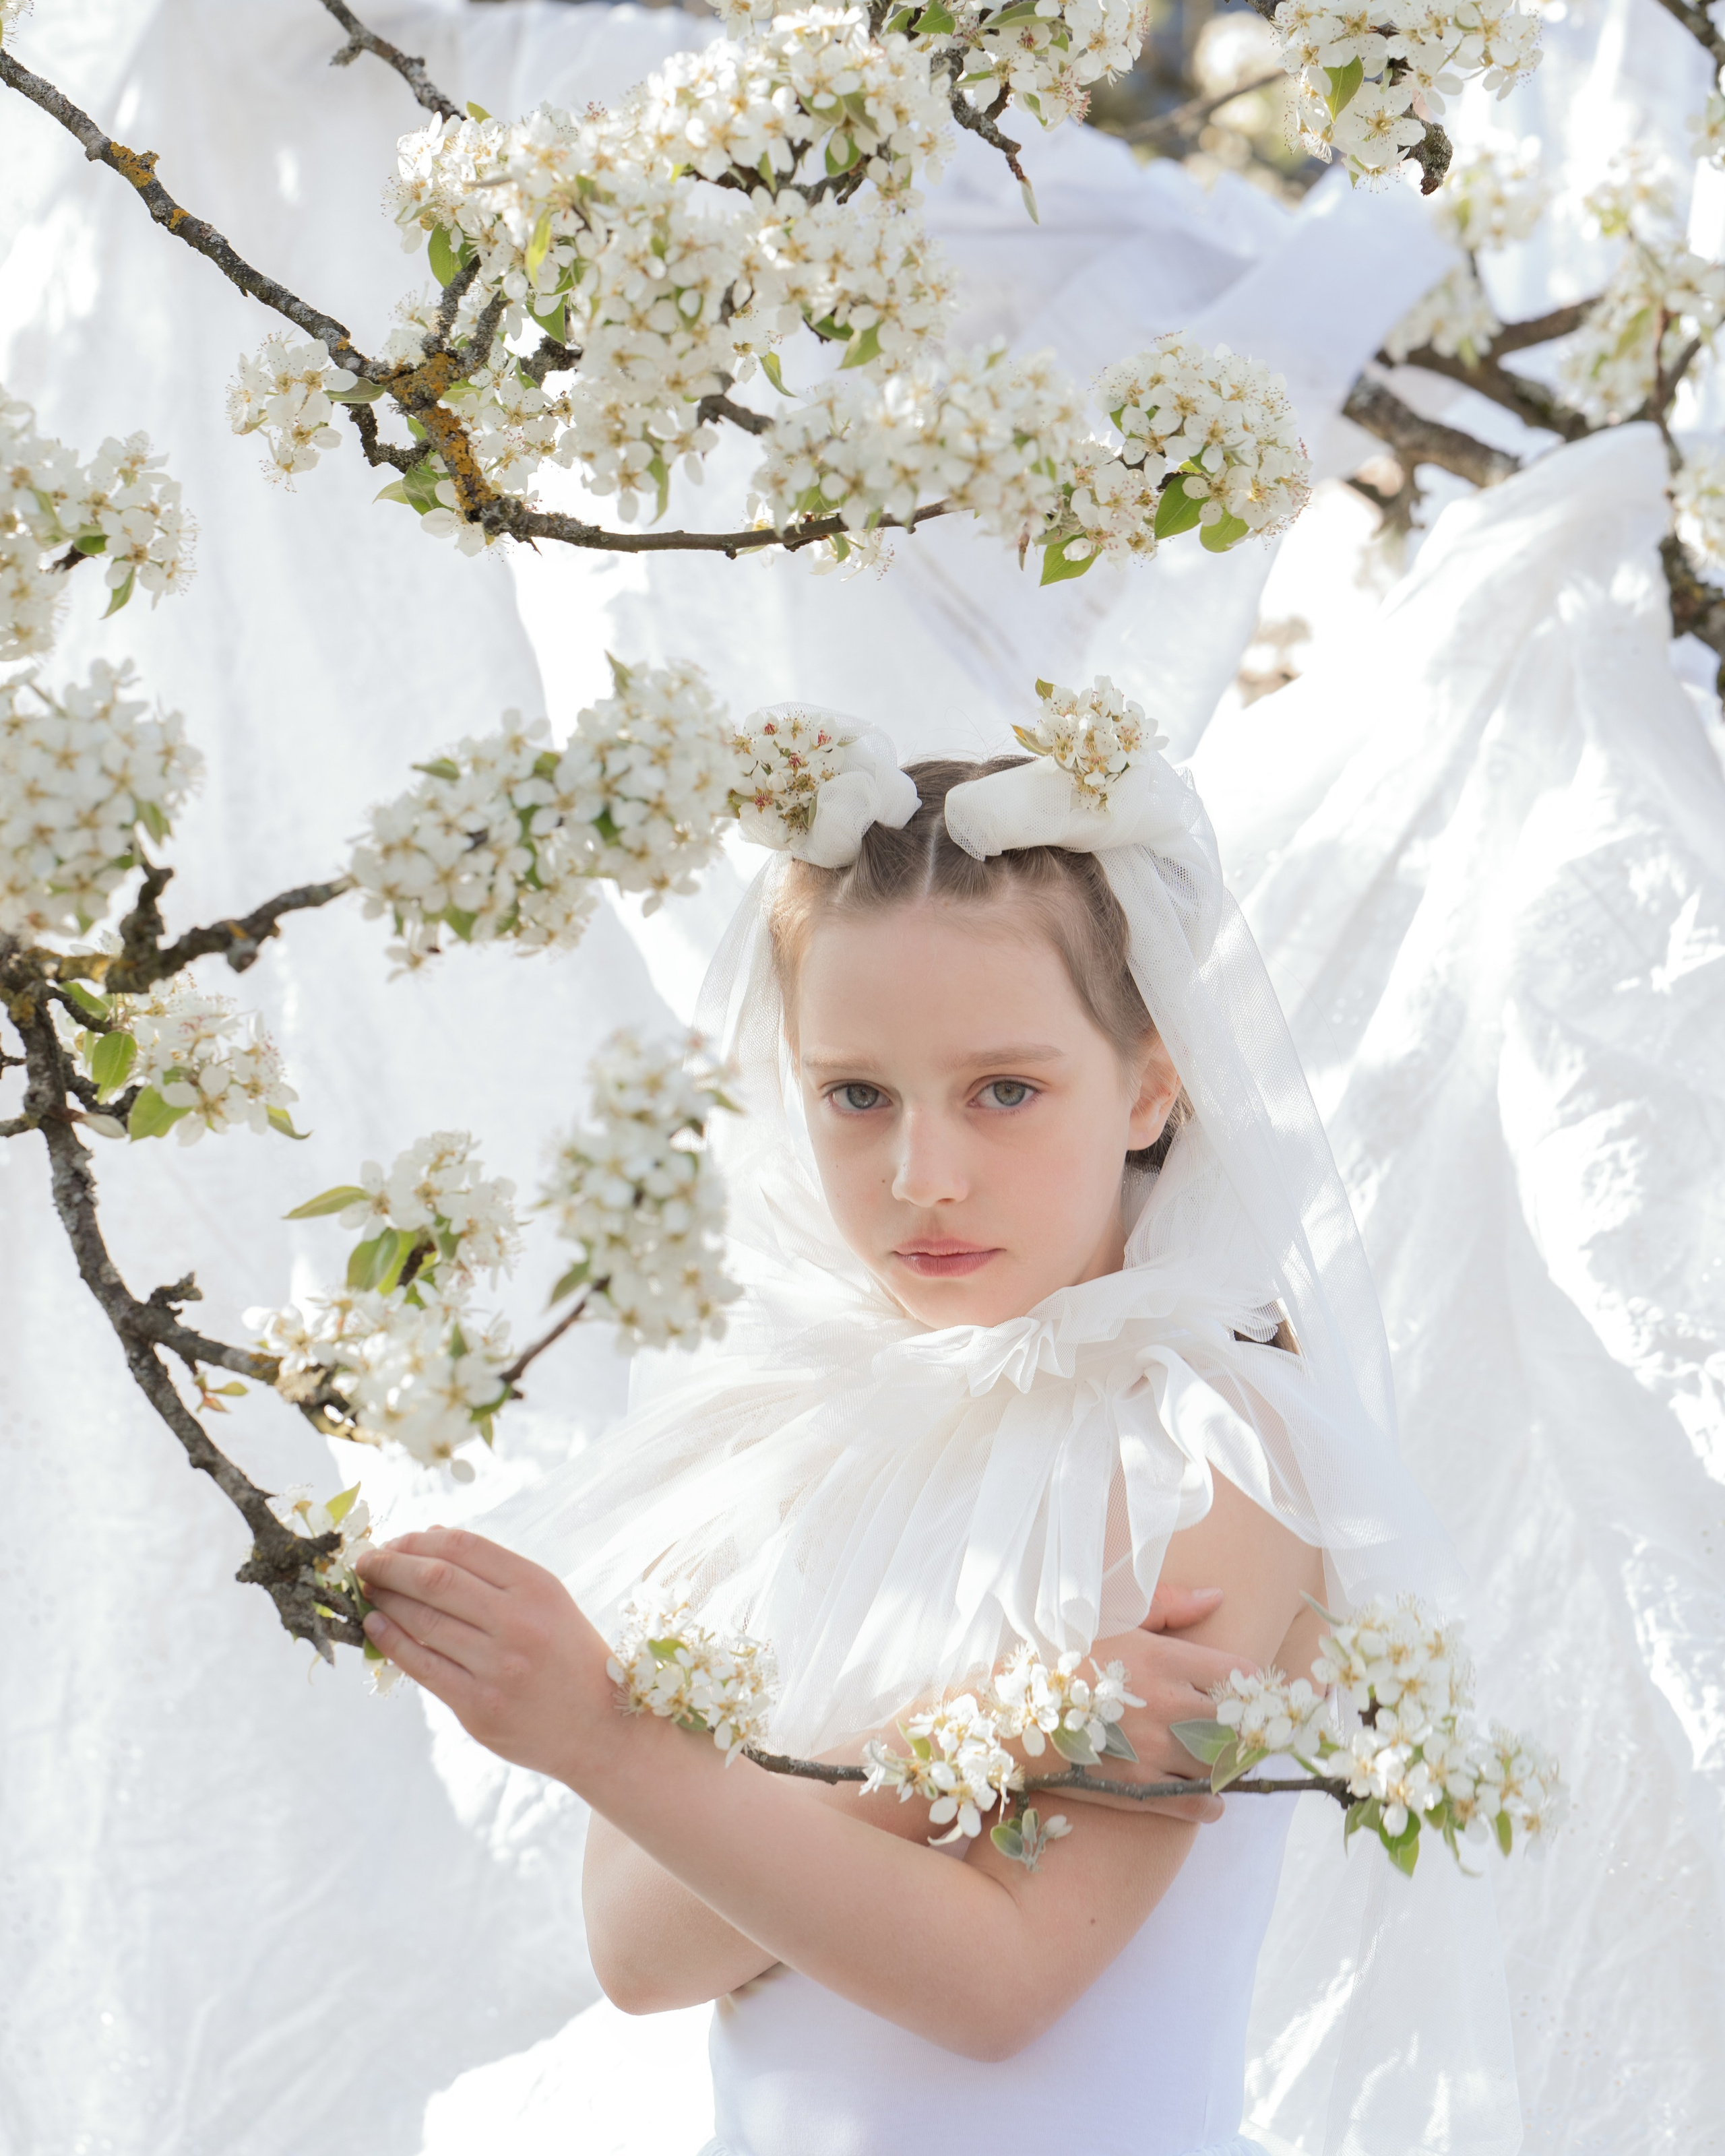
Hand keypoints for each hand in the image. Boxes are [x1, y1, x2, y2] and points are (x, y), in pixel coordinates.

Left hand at [354, 1527, 615, 1786]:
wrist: (601, 1728)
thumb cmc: (568, 1657)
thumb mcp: (549, 1601)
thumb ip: (494, 1571)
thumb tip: (430, 1537)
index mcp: (537, 1587)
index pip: (464, 1547)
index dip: (418, 1540)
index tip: (393, 1541)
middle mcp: (518, 1623)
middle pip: (436, 1580)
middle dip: (390, 1565)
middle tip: (365, 1561)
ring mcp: (498, 1667)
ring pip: (423, 1622)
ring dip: (386, 1600)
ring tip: (368, 1590)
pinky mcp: (479, 1708)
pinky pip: (423, 1667)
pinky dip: (392, 1642)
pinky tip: (375, 1625)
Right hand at [1059, 1584, 1256, 1825]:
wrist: (1009, 1713)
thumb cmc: (1058, 1654)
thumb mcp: (1109, 1615)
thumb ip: (1168, 1605)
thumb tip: (1217, 1596)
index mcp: (1162, 1658)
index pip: (1238, 1674)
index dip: (1251, 1683)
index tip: (1249, 1689)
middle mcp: (1166, 1706)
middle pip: (1237, 1724)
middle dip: (1245, 1727)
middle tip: (1243, 1727)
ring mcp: (1153, 1751)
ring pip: (1221, 1766)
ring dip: (1229, 1764)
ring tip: (1223, 1758)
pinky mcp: (1137, 1790)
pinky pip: (1196, 1804)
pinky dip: (1210, 1802)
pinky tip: (1206, 1794)